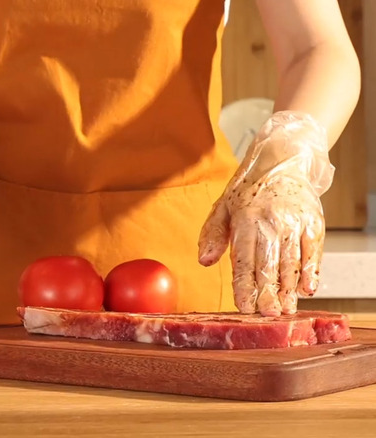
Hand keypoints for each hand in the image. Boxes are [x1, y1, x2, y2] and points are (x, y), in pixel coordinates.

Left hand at [198, 111, 334, 315]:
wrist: (281, 161)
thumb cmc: (248, 190)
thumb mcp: (222, 208)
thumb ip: (212, 235)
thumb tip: (204, 261)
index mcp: (245, 220)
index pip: (243, 260)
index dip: (244, 286)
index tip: (244, 307)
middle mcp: (271, 221)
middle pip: (269, 265)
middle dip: (267, 294)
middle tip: (267, 315)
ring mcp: (294, 221)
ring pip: (291, 262)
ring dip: (288, 289)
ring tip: (285, 309)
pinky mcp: (314, 221)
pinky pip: (313, 251)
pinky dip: (312, 271)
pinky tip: (307, 289)